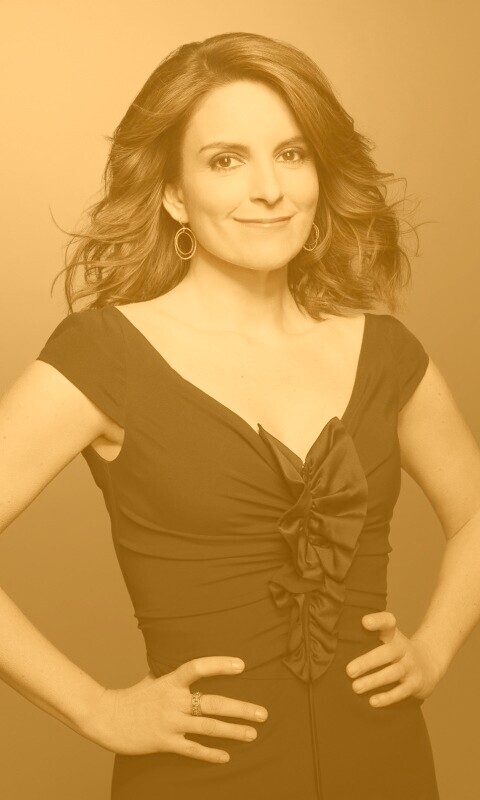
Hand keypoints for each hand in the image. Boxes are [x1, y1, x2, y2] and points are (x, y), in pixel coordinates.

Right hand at [89, 656, 267, 763]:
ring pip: (208, 727)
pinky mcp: (165, 742)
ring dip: (233, 731)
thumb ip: (172, 674)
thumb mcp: (153, 678)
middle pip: (213, 702)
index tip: (241, 666)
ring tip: (253, 733)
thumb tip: (190, 667)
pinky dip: (210, 753)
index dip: (220, 665)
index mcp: (170, 681)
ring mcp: (170, 722)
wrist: (107, 717)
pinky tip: (226, 756)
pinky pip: (192, 749)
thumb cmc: (133, 696)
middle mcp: (173, 700)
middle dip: (240, 708)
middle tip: (263, 713)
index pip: (198, 667)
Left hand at [345, 611, 441, 707]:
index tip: (364, 622)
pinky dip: (387, 697)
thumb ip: (367, 638)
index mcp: (394, 635)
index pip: (388, 623)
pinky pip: (401, 691)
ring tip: (356, 687)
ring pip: (392, 673)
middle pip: (387, 653)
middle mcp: (403, 649)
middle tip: (349, 670)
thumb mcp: (388, 639)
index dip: (378, 621)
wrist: (429, 663)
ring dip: (373, 681)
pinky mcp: (416, 683)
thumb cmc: (397, 651)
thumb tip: (334, 642)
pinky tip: (373, 701)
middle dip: (367, 662)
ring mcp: (411, 666)